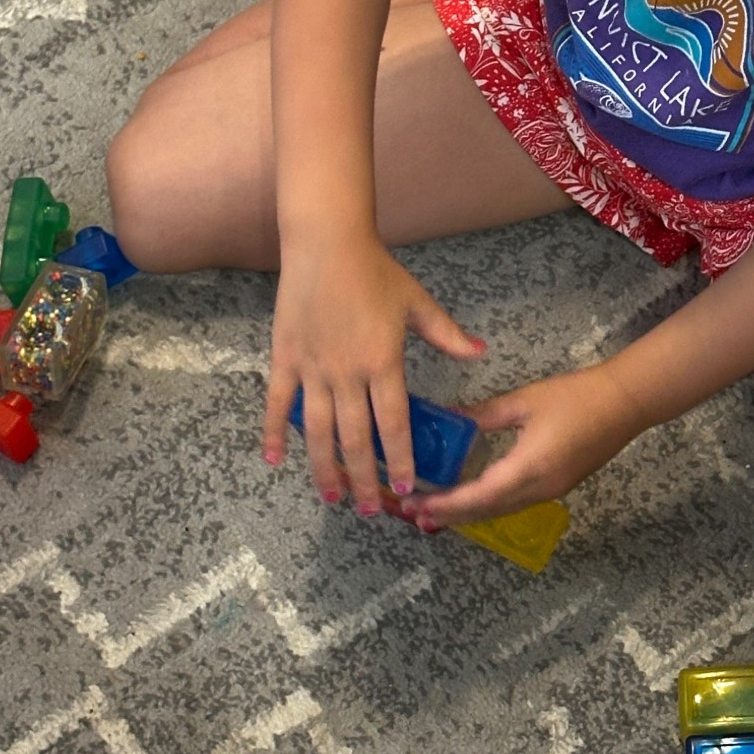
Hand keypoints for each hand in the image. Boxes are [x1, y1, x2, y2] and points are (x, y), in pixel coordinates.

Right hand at [261, 233, 483, 509]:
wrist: (326, 243)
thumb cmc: (375, 271)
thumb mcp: (416, 302)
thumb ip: (446, 334)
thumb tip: (480, 352)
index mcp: (382, 362)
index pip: (393, 423)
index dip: (399, 458)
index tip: (406, 486)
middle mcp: (347, 373)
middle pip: (355, 438)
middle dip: (362, 478)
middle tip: (367, 510)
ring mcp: (313, 368)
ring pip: (316, 430)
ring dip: (323, 467)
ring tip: (330, 496)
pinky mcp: (286, 358)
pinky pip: (278, 403)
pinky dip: (273, 432)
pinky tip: (274, 460)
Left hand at [404, 363, 646, 525]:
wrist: (625, 402)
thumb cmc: (575, 396)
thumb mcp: (524, 401)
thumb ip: (483, 414)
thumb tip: (449, 418)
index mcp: (528, 469)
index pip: (478, 496)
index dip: (445, 504)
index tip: (416, 506)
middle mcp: (538, 490)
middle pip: (486, 512)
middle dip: (449, 515)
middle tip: (413, 515)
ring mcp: (550, 492)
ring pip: (500, 511)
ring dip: (467, 514)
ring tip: (435, 514)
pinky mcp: (558, 487)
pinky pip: (514, 504)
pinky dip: (487, 505)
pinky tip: (472, 498)